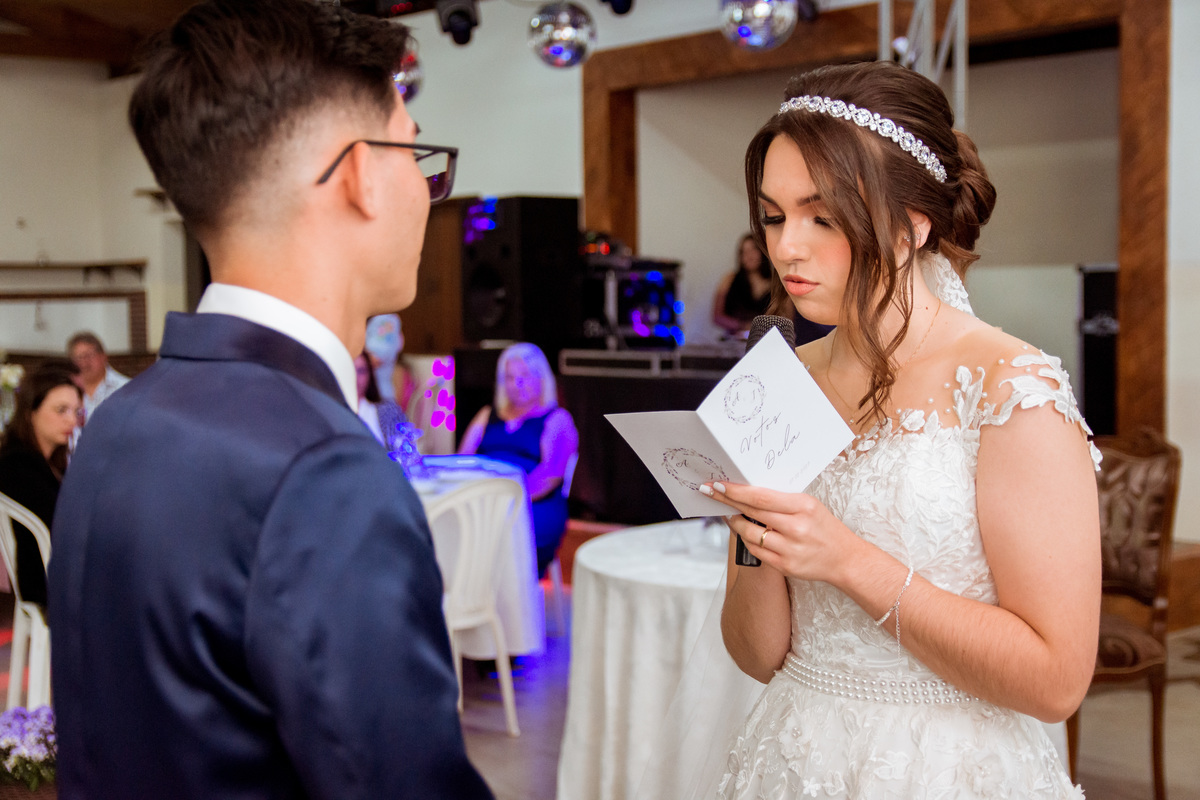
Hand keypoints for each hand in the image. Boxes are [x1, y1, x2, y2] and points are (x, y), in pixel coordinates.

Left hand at [700, 481, 859, 584]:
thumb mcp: (809, 505)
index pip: (762, 497)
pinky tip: (743, 532)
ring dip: (735, 522)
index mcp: (803, 507)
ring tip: (730, 514)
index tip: (719, 484)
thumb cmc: (824, 527)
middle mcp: (796, 528)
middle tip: (710, 492)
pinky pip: (755, 551)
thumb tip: (749, 490)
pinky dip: (746, 539)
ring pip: (749, 534)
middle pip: (752, 512)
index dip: (737, 491)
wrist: (845, 559)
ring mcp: (789, 549)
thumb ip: (782, 499)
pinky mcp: (785, 566)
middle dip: (727, 501)